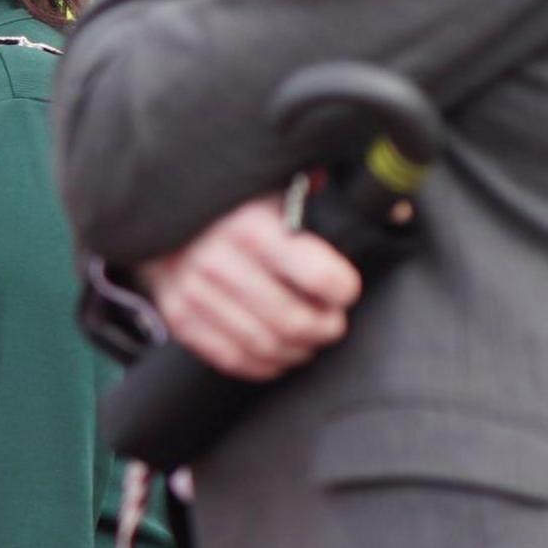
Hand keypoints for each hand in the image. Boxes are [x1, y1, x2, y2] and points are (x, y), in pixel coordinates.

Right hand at [143, 198, 361, 380]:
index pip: (320, 277)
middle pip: (293, 321)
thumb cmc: (229, 199)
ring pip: (264, 345)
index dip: (343, 290)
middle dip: (324, 328)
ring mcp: (194, 294)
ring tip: (309, 339)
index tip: (346, 289)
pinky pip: (230, 358)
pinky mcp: (179, 317)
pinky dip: (263, 365)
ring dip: (298, 350)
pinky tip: (280, 354)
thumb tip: (393, 211)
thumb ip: (326, 196)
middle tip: (333, 322)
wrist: (154, 207)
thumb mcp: (274, 182)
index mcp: (252, 225)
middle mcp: (219, 262)